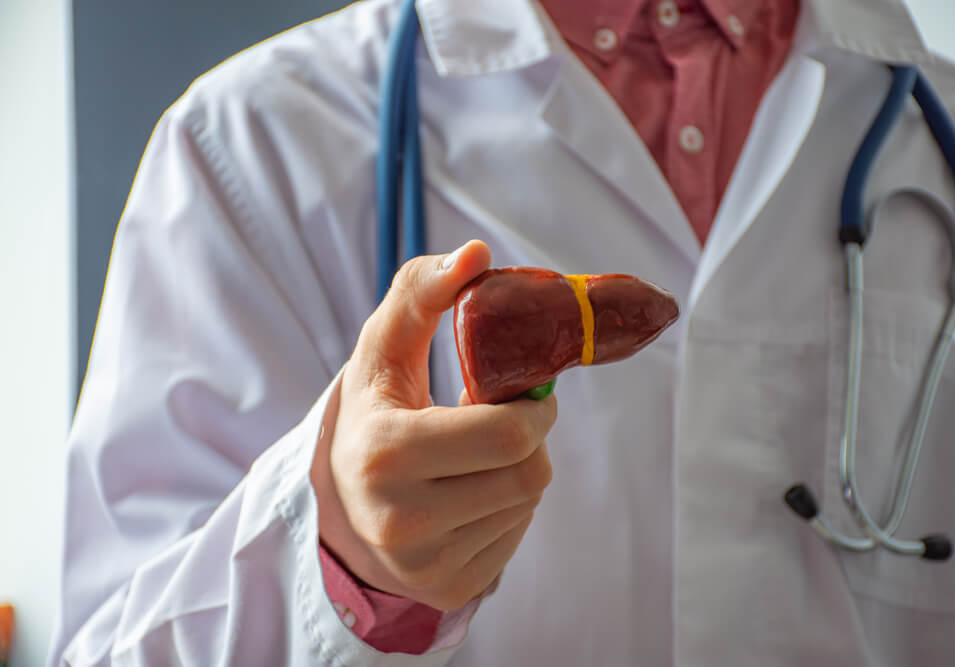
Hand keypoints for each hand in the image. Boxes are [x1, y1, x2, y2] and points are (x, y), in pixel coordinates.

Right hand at [310, 241, 557, 610]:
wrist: (340, 503)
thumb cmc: (373, 412)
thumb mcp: (383, 347)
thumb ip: (422, 290)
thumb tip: (478, 253)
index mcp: (384, 455)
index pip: (508, 435)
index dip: (532, 407)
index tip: (517, 391)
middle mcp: (400, 521)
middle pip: (529, 473)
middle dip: (528, 437)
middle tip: (503, 419)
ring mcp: (425, 564)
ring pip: (527, 503)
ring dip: (518, 469)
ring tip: (476, 455)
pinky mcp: (449, 589)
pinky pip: (516, 535)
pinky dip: (507, 505)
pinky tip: (471, 491)